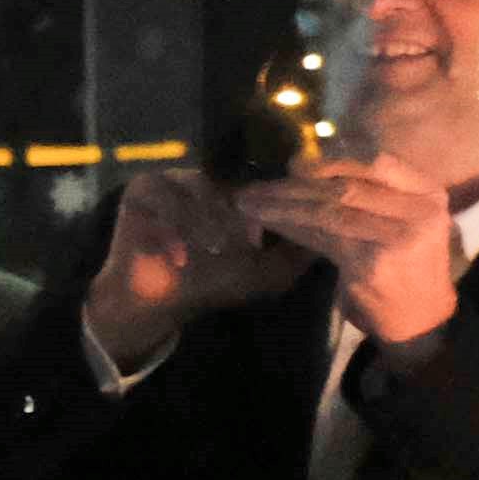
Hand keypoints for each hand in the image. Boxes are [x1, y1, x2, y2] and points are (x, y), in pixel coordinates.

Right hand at [88, 165, 295, 370]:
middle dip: (240, 214)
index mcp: (236, 192)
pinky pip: (163, 198)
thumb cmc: (213, 283)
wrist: (157, 301)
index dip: (271, 202)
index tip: (268, 233)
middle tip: (247, 243)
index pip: (261, 182)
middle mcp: (207, 179)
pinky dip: (173, 229)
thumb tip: (336, 232)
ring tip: (214, 249)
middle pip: (231, 183)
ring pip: (199, 187)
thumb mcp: (268, 270)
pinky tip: (179, 258)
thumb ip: (299, 252)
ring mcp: (173, 180)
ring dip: (208, 221)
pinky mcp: (141, 190)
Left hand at [244, 156, 464, 347]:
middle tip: (257, 186)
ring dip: (283, 206)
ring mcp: (398, 237)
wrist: (423, 318)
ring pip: (329, 211)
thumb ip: (373, 194)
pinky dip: (291, 228)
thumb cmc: (408, 266)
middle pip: (346, 187)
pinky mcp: (372, 263)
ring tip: (249, 203)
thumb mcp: (405, 221)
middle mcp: (419, 211)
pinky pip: (322, 238)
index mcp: (429, 194)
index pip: (377, 162)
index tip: (294, 163)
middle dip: (295, 185)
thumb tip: (306, 167)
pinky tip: (268, 223)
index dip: (331, 160)